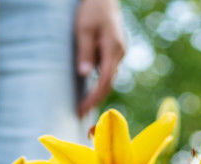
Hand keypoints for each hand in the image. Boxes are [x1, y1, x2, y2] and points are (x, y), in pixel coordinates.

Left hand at [74, 0, 126, 117]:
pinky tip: (89, 93)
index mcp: (113, 48)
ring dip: (98, 94)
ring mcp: (119, 52)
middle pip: (109, 83)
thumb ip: (85, 52)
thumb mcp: (83, 30)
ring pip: (109, 78)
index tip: (82, 110)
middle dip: (96, 100)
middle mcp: (119, 53)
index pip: (104, 80)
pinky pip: (108, 71)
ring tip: (83, 108)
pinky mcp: (115, 52)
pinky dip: (99, 84)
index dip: (94, 97)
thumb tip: (84, 74)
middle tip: (81, 115)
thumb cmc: (91, 11)